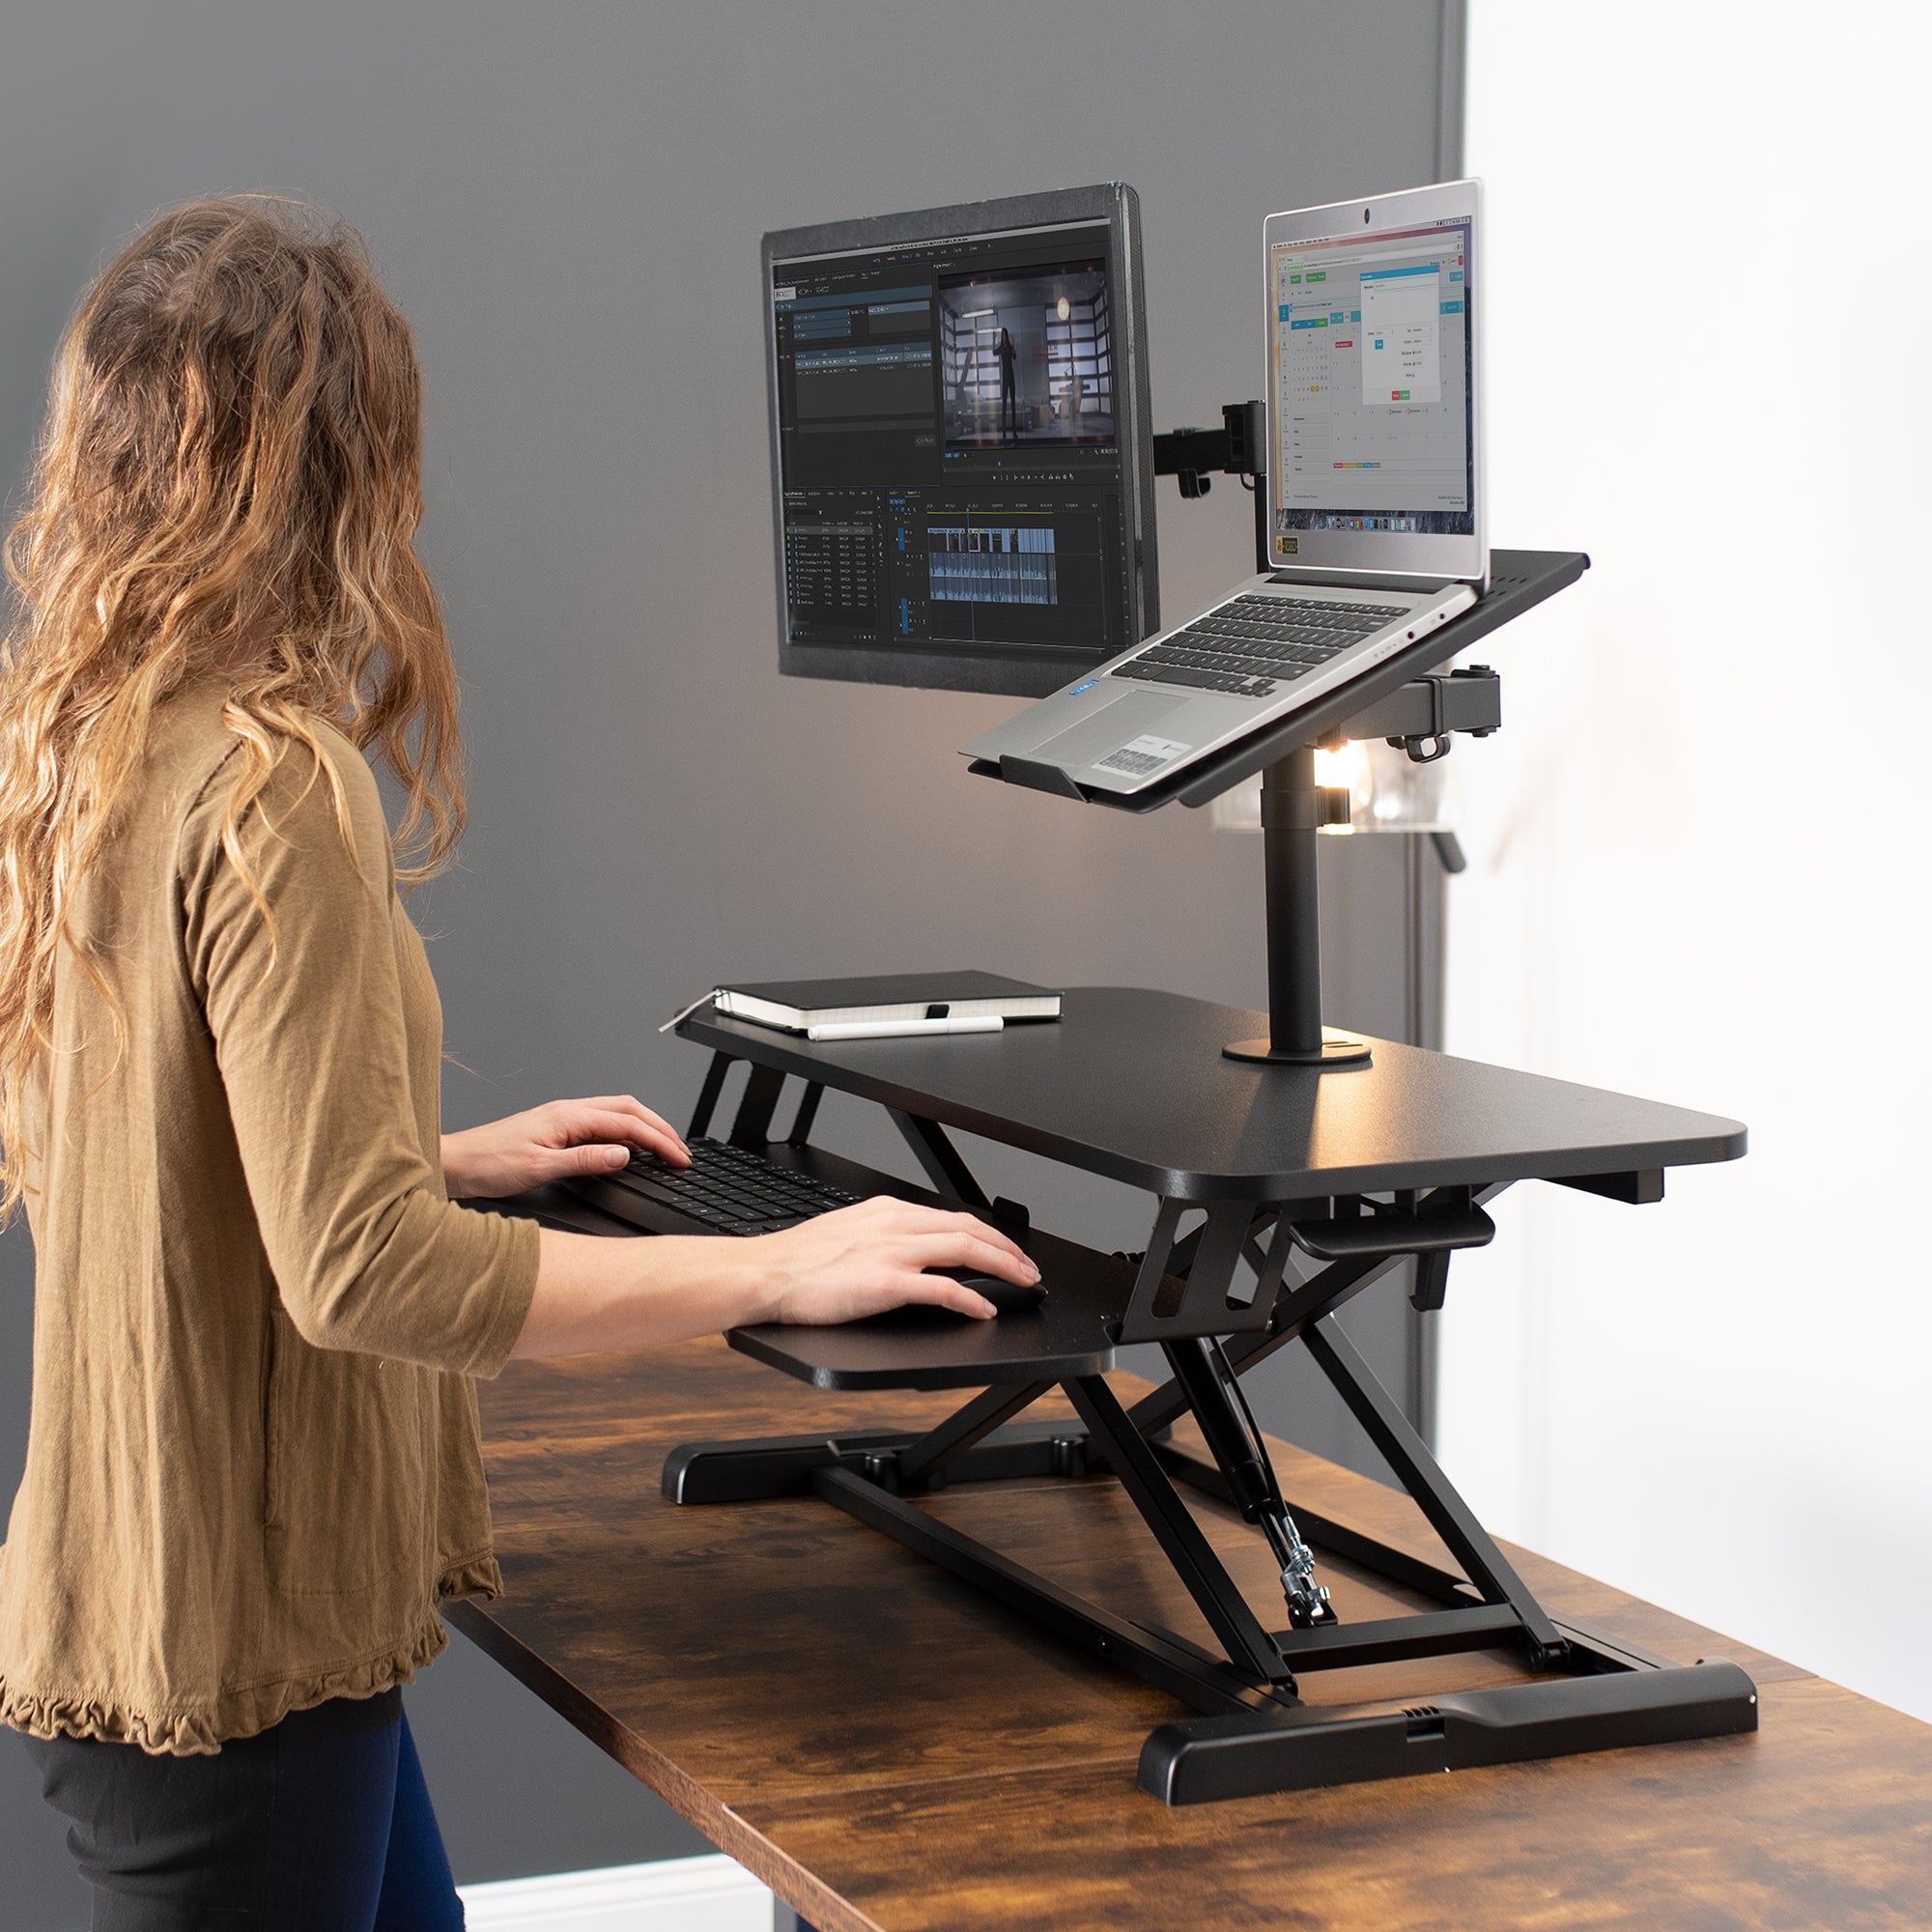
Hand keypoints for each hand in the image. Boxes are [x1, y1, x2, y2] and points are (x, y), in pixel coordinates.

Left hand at [441, 1095, 688, 1199]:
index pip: (627, 1124)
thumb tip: (624, 1155)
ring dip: (645, 1127)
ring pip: (617, 1112)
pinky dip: (625, 1133)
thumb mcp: (540, 1169)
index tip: (679, 1158)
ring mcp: (562, 1117)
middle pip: (629, 1109)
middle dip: (660, 1128)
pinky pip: (602, 1122)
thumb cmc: (488, 1165)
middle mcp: (568, 1111)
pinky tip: (629, 1149)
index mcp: (568, 1116)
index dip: (659, 1141)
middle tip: (681, 1152)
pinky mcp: (556, 1127)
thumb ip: (585, 1161)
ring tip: (665, 1148)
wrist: (456, 1164)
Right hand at [748, 1195, 1039, 1324]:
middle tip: (1027, 1268)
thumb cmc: (796, 1261)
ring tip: (1021, 1283)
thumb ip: (880, 1237)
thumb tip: (909, 1250)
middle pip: (968, 1229)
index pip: (951, 1217)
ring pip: (965, 1251)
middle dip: (1006, 1248)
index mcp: (886, 1211)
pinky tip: (984, 1310)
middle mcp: (894, 1225)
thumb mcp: (846, 1233)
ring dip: (1002, 1267)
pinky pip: (943, 1289)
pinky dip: (971, 1299)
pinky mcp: (886, 1283)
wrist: (765, 1273)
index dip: (987, 1233)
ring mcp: (892, 1252)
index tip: (1004, 1248)